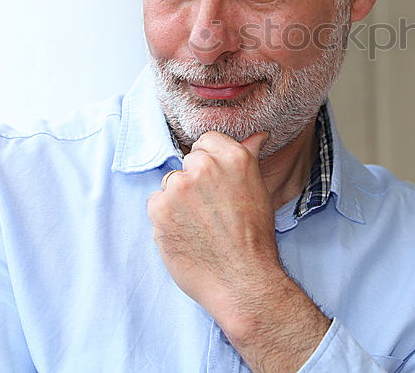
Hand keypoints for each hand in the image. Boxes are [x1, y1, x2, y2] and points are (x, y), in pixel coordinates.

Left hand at [146, 131, 329, 371]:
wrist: (242, 281)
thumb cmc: (254, 239)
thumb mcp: (258, 191)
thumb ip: (249, 158)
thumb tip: (258, 135)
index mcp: (234, 157)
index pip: (206, 141)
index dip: (210, 164)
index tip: (217, 185)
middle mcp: (205, 167)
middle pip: (187, 161)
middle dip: (194, 182)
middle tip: (210, 210)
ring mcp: (180, 187)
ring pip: (170, 183)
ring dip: (178, 200)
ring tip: (199, 226)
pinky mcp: (159, 209)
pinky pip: (155, 204)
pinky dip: (165, 219)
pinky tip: (185, 234)